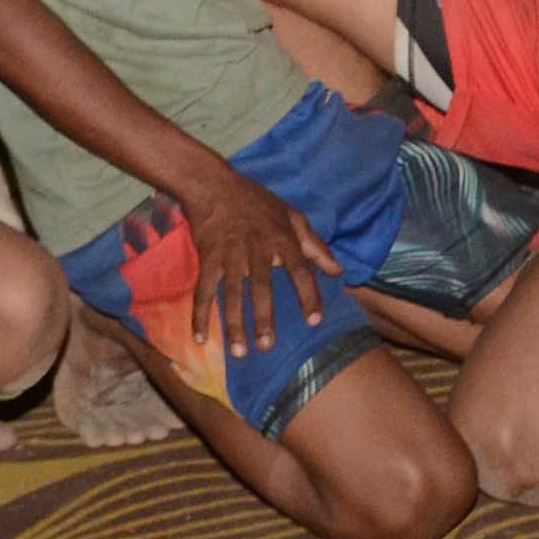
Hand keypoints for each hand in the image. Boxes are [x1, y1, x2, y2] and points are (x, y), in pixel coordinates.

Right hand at [184, 170, 341, 356]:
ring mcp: (230, 255)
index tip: (314, 321)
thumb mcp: (292, 216)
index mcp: (281, 239)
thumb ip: (316, 245)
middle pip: (261, 288)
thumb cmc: (257, 201)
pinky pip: (203, 291)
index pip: (300, 270)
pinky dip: (200, 315)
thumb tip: (339, 271)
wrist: (213, 185)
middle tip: (267, 346)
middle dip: (263, 319)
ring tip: (239, 353)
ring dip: (234, 325)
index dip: (308, 296)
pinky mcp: (208, 259)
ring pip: (231, 295)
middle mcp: (256, 250)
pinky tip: (201, 338)